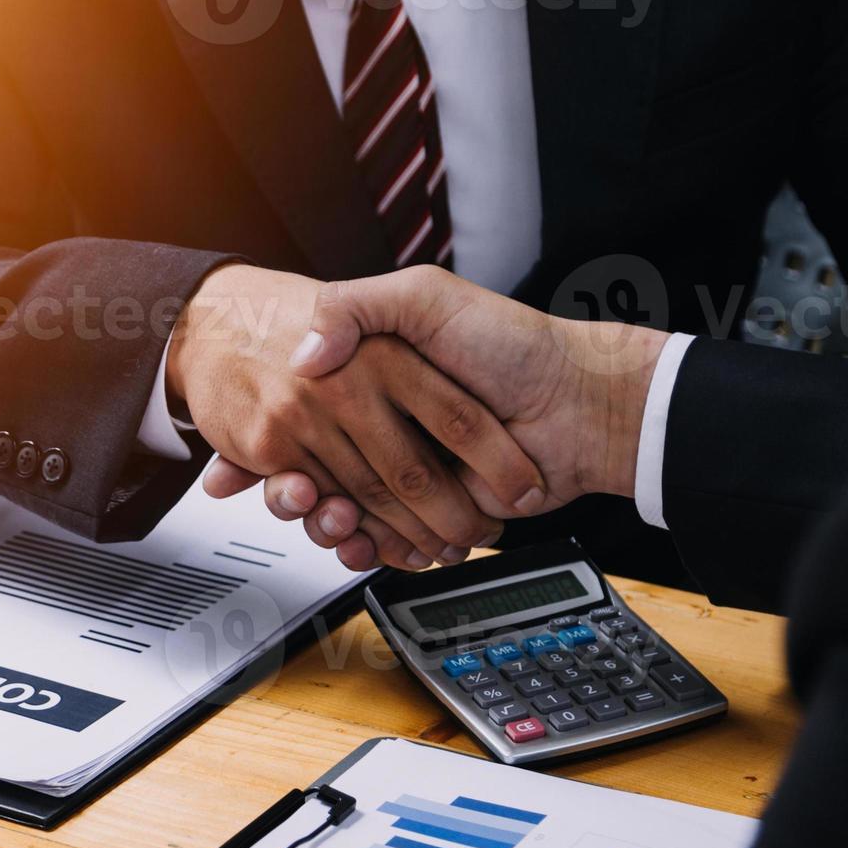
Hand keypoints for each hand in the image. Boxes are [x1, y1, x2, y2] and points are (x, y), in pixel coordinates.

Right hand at [230, 265, 668, 567]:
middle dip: (305, 492)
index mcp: (371, 378)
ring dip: (332, 526)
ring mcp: (412, 472)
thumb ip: (357, 308)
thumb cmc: (513, 342)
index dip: (279, 441)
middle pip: (320, 472)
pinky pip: (389, 541)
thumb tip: (303, 354)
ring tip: (332, 520)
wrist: (582, 404)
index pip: (305, 417)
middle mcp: (387, 427)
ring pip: (347, 512)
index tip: (265, 453)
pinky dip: (372, 550)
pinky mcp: (438, 512)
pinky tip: (360, 544)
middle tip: (299, 494)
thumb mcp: (425, 298)